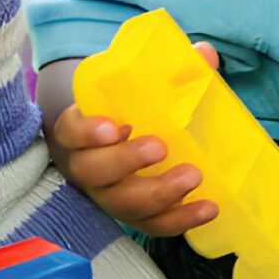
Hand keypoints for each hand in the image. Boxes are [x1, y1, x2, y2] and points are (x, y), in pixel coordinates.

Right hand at [51, 42, 221, 236]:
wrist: (116, 143)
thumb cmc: (127, 111)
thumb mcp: (136, 88)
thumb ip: (169, 71)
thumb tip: (204, 53)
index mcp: (79, 129)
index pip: (71, 131)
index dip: (87, 132)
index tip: (115, 126)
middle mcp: (86, 167)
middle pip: (94, 173)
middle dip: (126, 162)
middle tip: (160, 148)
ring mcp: (107, 196)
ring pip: (122, 204)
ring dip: (158, 195)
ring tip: (192, 178)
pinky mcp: (132, 215)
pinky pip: (151, 225)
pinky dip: (179, 220)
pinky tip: (207, 208)